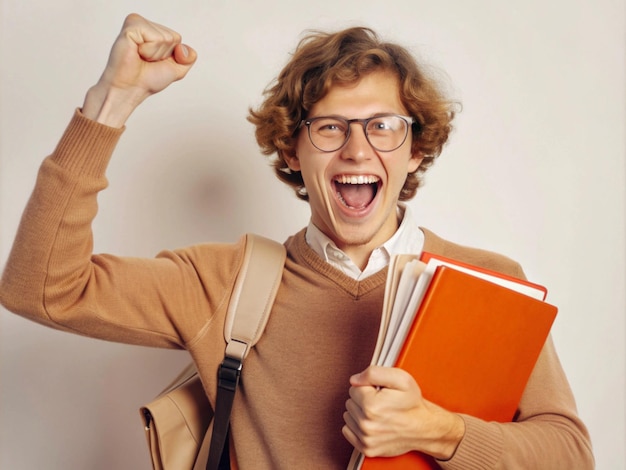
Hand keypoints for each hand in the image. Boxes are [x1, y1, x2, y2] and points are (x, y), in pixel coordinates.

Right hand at [82, 13, 196, 126]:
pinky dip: (148, 51)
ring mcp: (137, 23)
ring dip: (155, 54)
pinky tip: (136, 52)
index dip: (171, 56)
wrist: (130, 88)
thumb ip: (189, 58)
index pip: (178, 38)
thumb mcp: (176, 69)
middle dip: (163, 55)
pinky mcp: (131, 26)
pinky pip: (154, 38)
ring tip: (140, 57)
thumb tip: (184, 48)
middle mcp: (146, 24)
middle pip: (174, 38)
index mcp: (155, 31)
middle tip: (146, 61)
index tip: (154, 62)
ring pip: (165, 38)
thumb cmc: (147, 79)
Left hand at [342, 366, 464, 459]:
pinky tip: (372, 423)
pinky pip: (348, 431)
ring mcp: (366, 439)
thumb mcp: (400, 378)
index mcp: (371, 405)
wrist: (424, 427)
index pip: (353, 388)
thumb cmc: (412, 403)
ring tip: (378, 413)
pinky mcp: (366, 449)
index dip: (368, 387)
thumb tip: (354, 379)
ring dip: (360, 413)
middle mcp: (366, 424)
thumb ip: (373, 373)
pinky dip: (356, 426)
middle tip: (381, 403)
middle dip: (363, 400)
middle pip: (350, 402)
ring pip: (348, 416)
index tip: (380, 392)